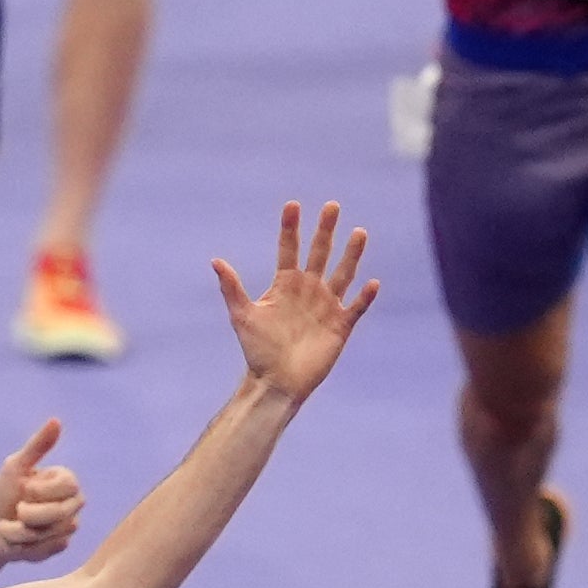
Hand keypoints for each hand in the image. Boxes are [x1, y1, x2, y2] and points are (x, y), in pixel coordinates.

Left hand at [0, 418, 81, 563]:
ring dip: (21, 532)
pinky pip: (45, 550)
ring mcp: (66, 527)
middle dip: (31, 515)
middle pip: (62, 514)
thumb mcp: (14, 468)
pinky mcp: (57, 547)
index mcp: (65, 481)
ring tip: (8, 527)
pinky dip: (21, 547)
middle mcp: (72, 504)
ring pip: (52, 535)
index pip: (69, 486)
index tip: (24, 489)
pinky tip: (12, 541)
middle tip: (16, 511)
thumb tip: (55, 421)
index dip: (43, 491)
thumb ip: (36, 446)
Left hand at [215, 201, 379, 403]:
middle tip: (332, 206)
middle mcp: (308, 290)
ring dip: (351, 254)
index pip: (289, 249)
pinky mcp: (341, 325)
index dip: (290, 228)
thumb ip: (232, 288)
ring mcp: (326, 306)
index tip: (292, 205)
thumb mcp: (243, 316)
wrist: (276, 382)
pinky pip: (356, 306)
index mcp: (284, 285)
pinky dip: (364, 297)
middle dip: (325, 230)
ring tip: (359, 232)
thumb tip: (215, 261)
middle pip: (320, 253)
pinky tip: (372, 283)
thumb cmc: (257, 351)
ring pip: (343, 273)